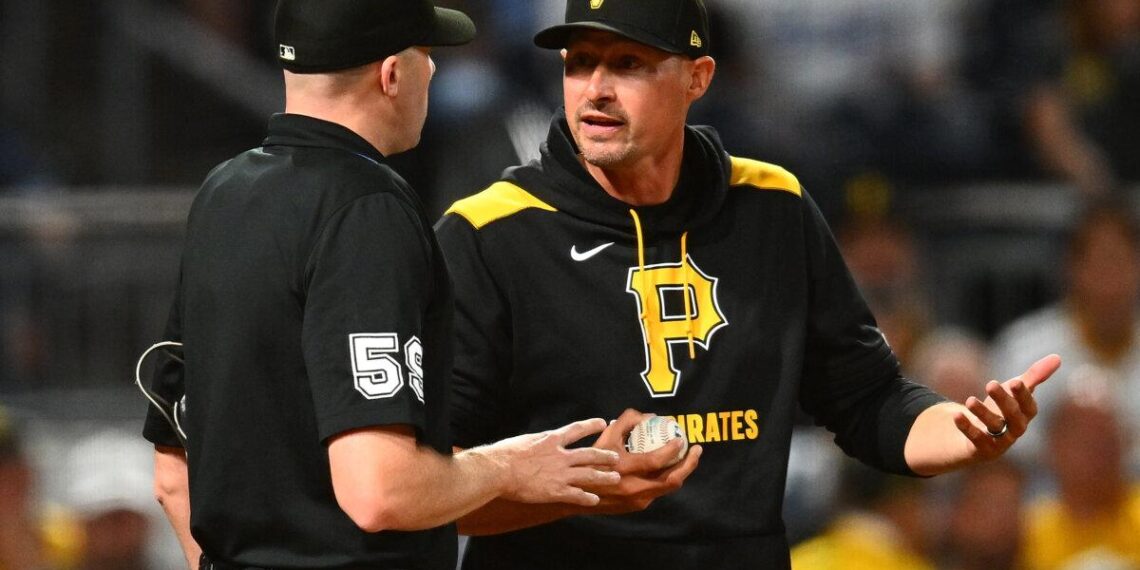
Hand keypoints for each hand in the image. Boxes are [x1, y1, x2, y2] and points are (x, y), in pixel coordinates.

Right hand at [487, 418, 620, 506]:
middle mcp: (561, 456)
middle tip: (616, 457)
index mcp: (552, 440)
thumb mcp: (526, 440)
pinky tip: (594, 499)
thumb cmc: (506, 453)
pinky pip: (577, 495)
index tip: (602, 422)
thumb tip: (540, 442)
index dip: (591, 425)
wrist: (499, 470)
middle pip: (589, 454)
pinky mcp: (556, 491)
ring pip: (589, 475)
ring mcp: (560, 474)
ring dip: (604, 477)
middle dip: (605, 456)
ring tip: (615, 478)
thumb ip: (538, 442)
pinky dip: (587, 497)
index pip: (577, 429)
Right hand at [583, 409, 702, 512]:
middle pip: (672, 480)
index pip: (657, 461)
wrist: (579, 493)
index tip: (680, 438)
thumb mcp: (606, 437)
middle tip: (696, 449)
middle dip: (689, 464)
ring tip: (686, 458)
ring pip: (668, 487)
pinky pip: (658, 490)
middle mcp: (634, 488)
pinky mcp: (637, 506)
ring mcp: (637, 500)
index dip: (672, 449)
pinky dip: (666, 477)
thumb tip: (649, 416)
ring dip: (681, 471)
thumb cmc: (592, 460)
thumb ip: (626, 421)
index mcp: (625, 469)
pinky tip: (667, 467)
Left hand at [953, 354, 1060, 460]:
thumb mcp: (1015, 391)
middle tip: (990, 384)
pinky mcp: (981, 448)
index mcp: (1025, 414)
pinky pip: (975, 438)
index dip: (1022, 395)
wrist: (980, 437)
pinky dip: (966, 427)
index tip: (1015, 381)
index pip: (1028, 405)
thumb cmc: (1003, 409)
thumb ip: (1034, 376)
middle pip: (1012, 415)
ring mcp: (999, 440)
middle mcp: (1015, 428)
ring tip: (969, 400)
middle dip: (1002, 400)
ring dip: (982, 413)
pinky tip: (956, 415)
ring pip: (993, 427)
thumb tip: (1058, 357)